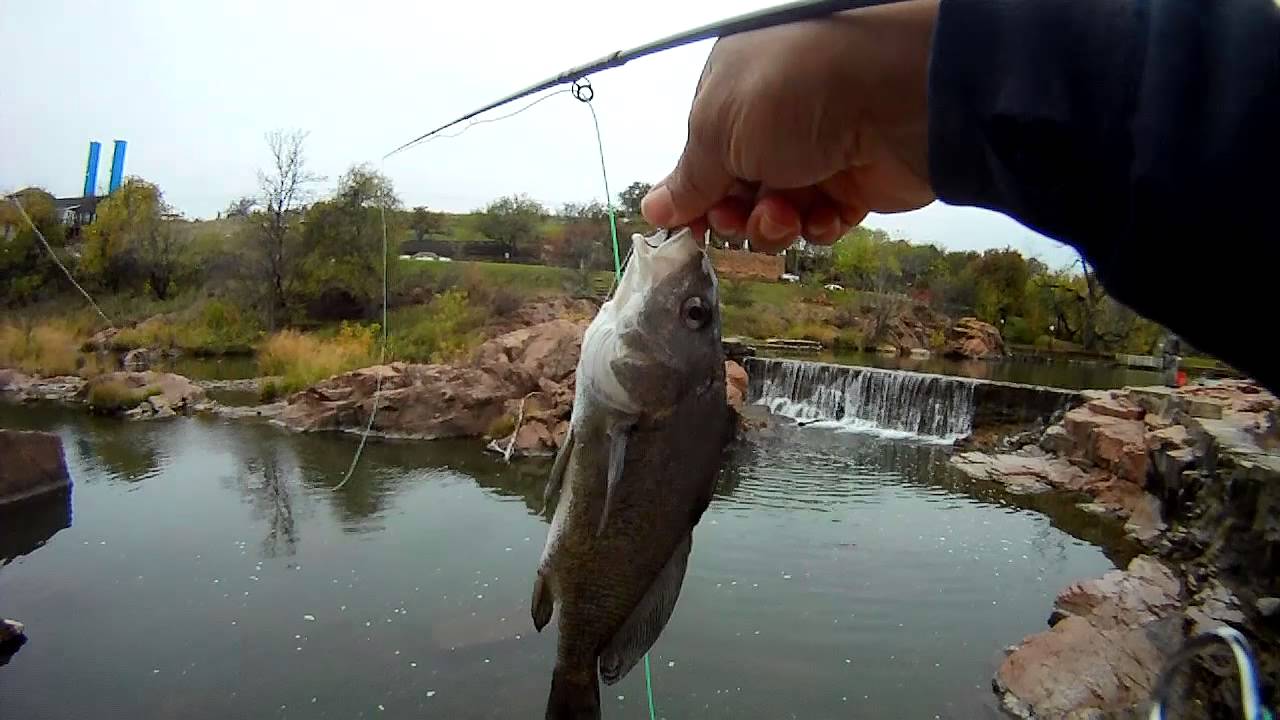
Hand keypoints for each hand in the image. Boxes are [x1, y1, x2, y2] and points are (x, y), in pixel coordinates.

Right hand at [642, 0, 938, 252]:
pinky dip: (816, 226)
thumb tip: (654, 209)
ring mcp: (814, 151)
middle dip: (732, 213)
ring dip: (772, 224)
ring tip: (787, 212)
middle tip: (739, 216)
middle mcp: (773, 118)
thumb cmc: (798, 93)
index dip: (693, 193)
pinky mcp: (852, 183)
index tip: (688, 226)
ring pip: (774, 212)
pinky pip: (819, 221)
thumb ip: (688, 178)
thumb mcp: (720, 130)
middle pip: (733, 189)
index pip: (699, 153)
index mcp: (732, 89)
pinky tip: (824, 214)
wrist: (900, 96)